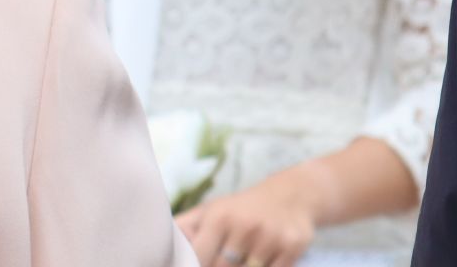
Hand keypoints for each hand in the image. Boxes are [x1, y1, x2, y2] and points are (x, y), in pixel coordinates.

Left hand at [175, 169, 319, 266]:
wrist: (291, 195)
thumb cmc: (242, 208)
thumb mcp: (212, 211)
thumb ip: (186, 228)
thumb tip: (164, 246)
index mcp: (219, 217)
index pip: (199, 256)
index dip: (195, 265)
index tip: (194, 264)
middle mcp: (244, 226)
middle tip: (221, 260)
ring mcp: (270, 239)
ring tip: (239, 259)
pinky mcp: (292, 249)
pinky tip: (260, 261)